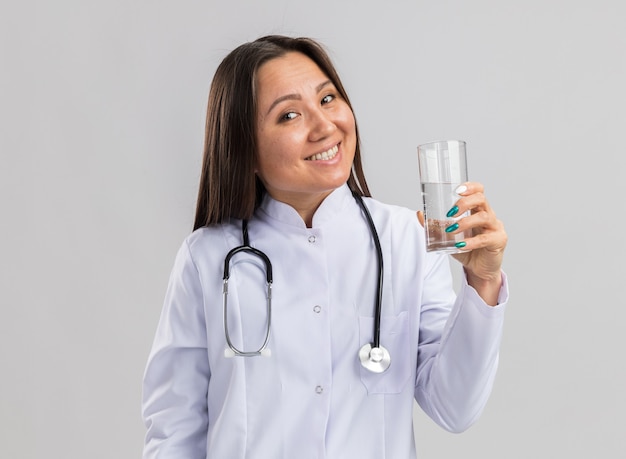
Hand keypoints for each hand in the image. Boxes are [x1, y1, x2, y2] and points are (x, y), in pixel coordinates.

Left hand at [417, 182, 506, 304]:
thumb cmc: (466, 249)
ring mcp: (495, 228)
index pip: (479, 191)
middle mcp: (489, 215)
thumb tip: (419, 214)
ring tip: (452, 229)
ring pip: (484, 217)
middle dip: (464, 203)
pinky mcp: (498, 241)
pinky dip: (471, 241)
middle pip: (481, 199)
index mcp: (478, 210)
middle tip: (450, 213)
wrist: (479, 270)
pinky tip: (461, 245)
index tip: (457, 189)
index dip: (470, 186)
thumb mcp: (448, 236)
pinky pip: (485, 239)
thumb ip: (435, 226)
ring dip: (465, 222)